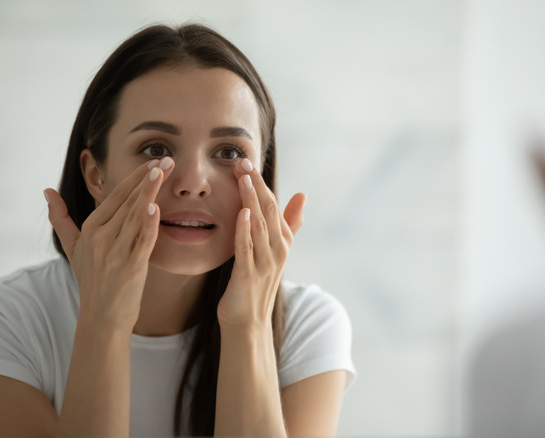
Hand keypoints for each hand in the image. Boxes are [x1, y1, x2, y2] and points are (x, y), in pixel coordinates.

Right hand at [45, 158, 173, 330]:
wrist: (102, 317)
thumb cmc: (91, 280)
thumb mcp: (72, 247)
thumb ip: (60, 218)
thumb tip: (46, 191)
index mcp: (91, 229)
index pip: (115, 196)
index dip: (135, 178)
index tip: (153, 161)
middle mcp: (101, 238)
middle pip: (127, 202)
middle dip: (148, 179)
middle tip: (167, 159)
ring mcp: (115, 252)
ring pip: (135, 216)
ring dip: (149, 193)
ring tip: (162, 172)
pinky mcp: (131, 268)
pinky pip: (141, 242)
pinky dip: (148, 225)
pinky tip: (154, 208)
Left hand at [217, 158, 306, 328]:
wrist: (247, 321)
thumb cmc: (256, 284)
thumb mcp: (274, 250)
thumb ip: (289, 223)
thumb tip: (302, 195)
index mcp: (282, 241)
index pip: (273, 205)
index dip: (261, 183)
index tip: (247, 162)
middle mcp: (277, 250)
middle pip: (267, 211)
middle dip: (256, 185)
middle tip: (242, 162)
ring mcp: (265, 263)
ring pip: (259, 225)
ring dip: (250, 200)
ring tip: (242, 178)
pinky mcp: (249, 275)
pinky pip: (247, 248)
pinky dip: (245, 229)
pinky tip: (241, 213)